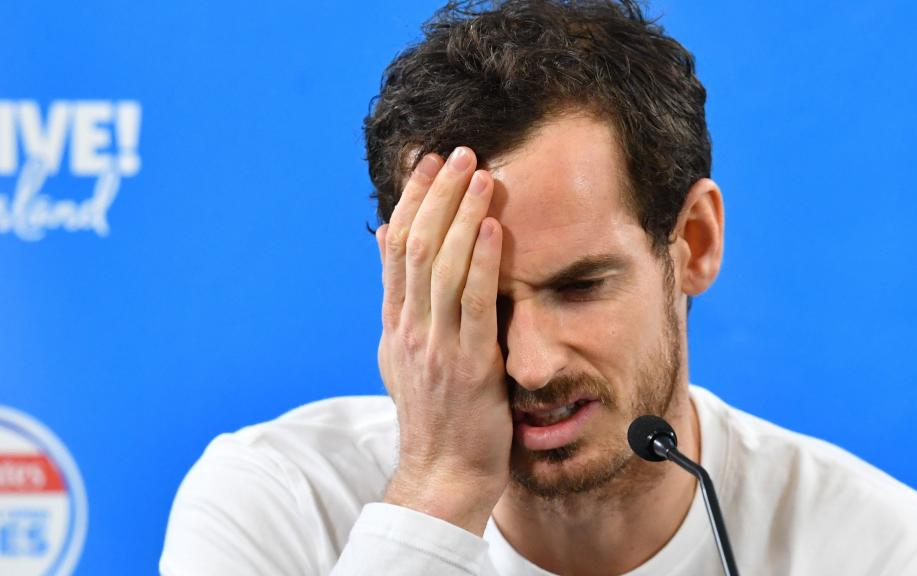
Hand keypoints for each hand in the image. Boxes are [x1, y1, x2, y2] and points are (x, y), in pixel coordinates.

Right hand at [374, 147, 508, 535]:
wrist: (443, 476)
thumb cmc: (438, 418)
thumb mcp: (409, 359)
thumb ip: (408, 309)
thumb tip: (398, 252)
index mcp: (395, 325)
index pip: (395, 248)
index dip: (410, 200)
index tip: (426, 163)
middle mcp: (408, 330)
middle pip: (416, 246)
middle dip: (436, 194)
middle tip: (457, 152)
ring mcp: (435, 348)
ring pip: (442, 266)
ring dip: (461, 214)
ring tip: (479, 173)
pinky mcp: (468, 367)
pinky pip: (474, 304)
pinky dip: (483, 262)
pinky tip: (494, 227)